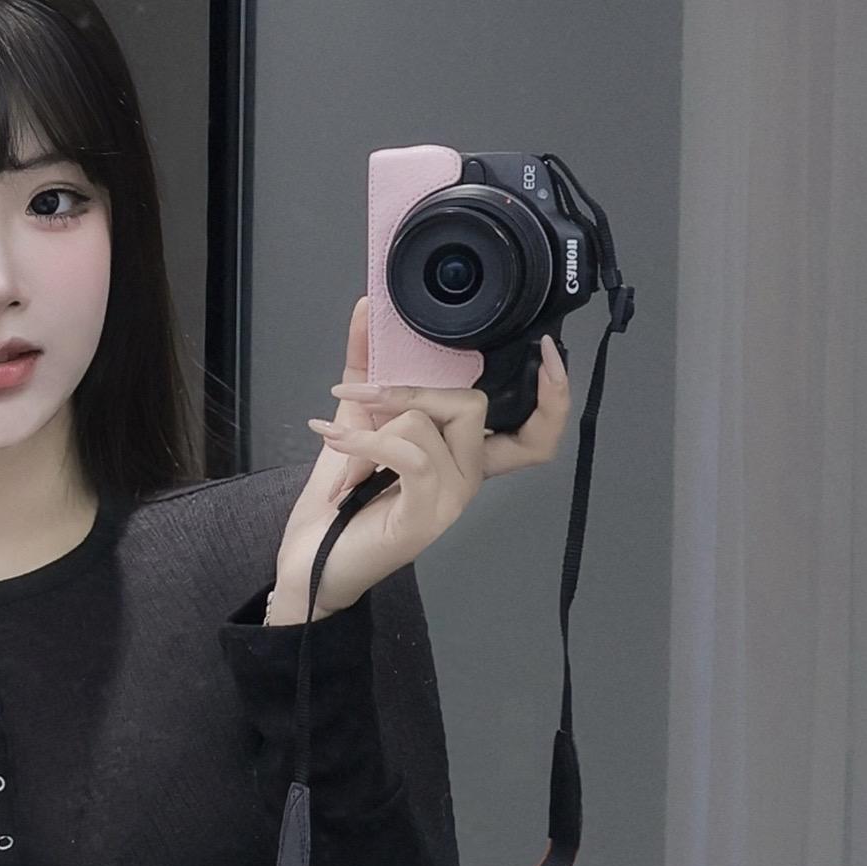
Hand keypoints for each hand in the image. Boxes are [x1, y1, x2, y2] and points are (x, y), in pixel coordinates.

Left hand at [265, 295, 572, 624]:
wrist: (311, 557)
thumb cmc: (341, 497)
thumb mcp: (357, 418)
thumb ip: (368, 364)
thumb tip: (368, 308)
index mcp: (465, 455)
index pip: (537, 432)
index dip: (555, 395)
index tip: (549, 350)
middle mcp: (470, 476)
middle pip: (474, 405)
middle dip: (412, 389)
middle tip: (363, 399)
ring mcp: (453, 498)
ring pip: (432, 421)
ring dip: (374, 421)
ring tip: (340, 437)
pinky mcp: (427, 513)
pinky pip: (409, 451)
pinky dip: (365, 439)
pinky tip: (333, 438)